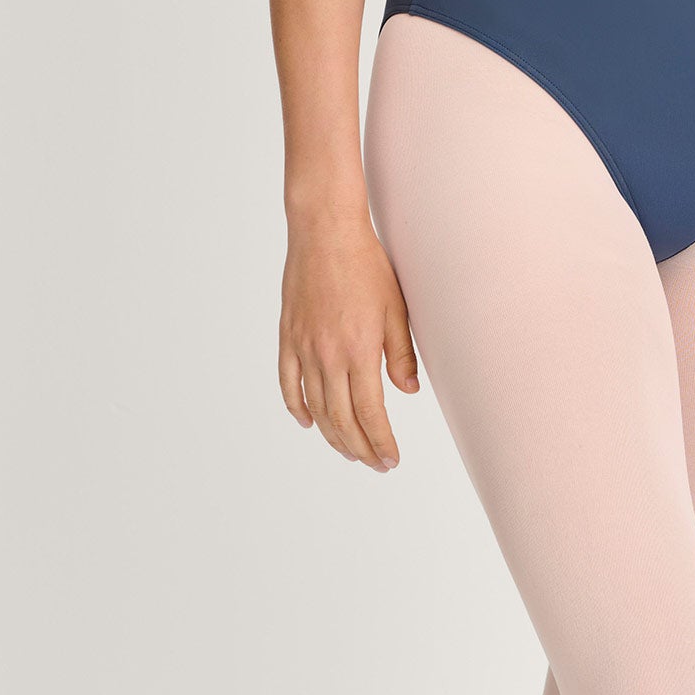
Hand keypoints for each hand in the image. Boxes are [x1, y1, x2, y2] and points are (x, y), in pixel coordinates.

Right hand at [278, 210, 419, 469]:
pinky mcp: (288, 338)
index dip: (380, 441)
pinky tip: (309, 423)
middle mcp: (328, 355)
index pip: (369, 413)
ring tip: (350, 450)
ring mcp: (304, 348)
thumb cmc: (366, 264)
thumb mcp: (395, 308)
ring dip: (333, 435)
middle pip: (341, 419)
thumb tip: (407, 391)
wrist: (325, 231)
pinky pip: (288, 384)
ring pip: (316, 408)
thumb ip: (400, 354)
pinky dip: (297, 409)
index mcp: (358, 350)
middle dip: (360, 447)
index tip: (390, 459)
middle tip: (375, 462)